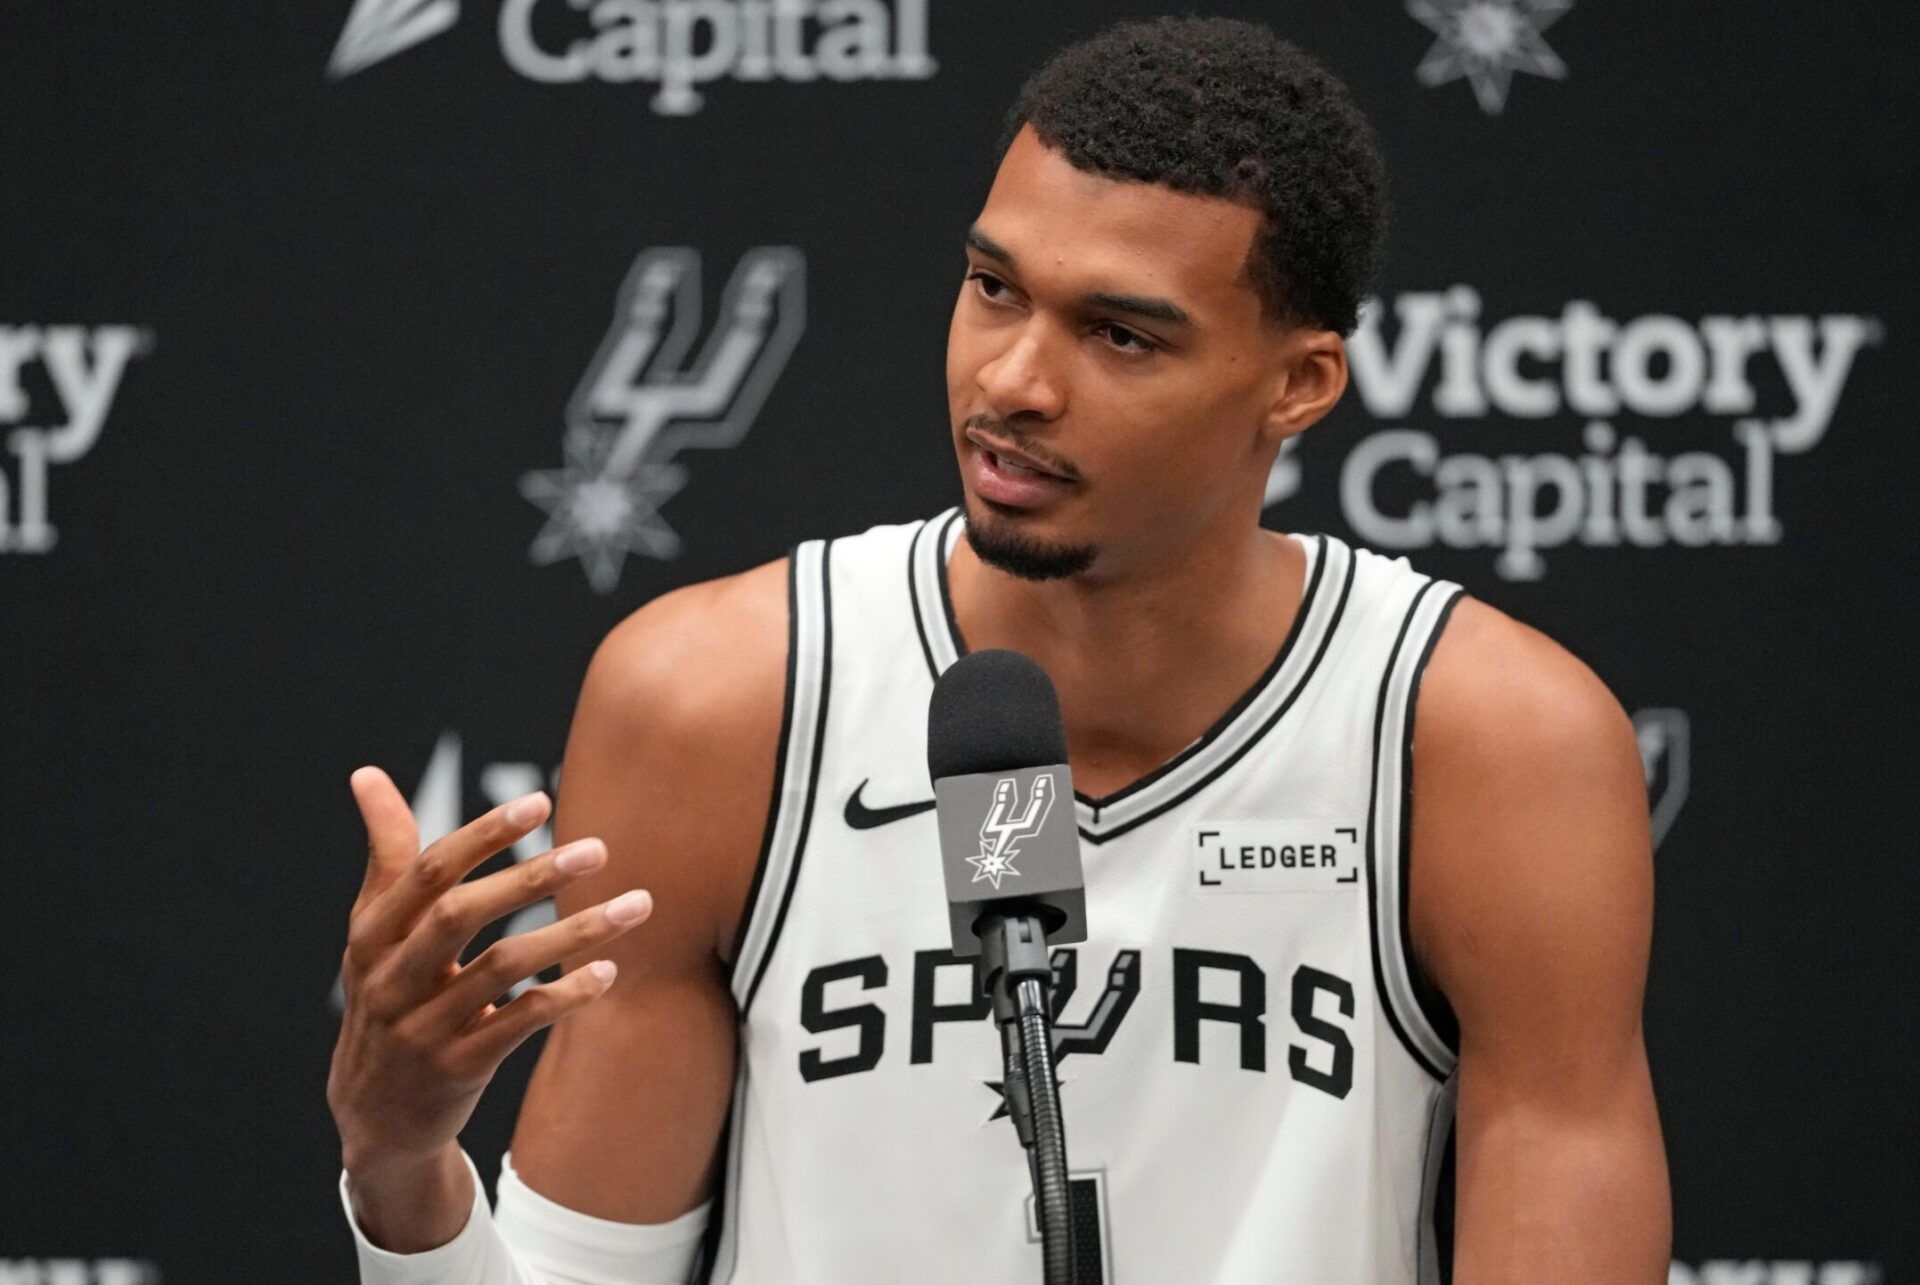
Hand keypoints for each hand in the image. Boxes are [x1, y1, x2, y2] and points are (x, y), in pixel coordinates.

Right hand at [326, 765, 651, 1177]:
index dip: (484, 835)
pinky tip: (608, 972)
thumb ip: (388, 855)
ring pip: (504, 968)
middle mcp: (391, 977)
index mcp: (372, 934)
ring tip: (635, 906)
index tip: (541, 803)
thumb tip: (367, 773)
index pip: (429, 871)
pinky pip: (519, 1023)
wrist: (376, 1117)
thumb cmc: (388, 997)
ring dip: (574, 933)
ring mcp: (422, 1026)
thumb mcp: (375, 932)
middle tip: (598, 849)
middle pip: (463, 914)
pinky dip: (565, 995)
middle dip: (532, 877)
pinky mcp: (457, 1068)